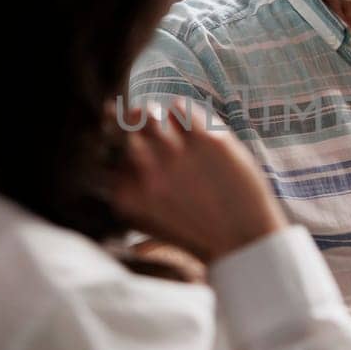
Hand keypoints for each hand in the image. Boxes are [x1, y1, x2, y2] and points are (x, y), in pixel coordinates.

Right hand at [107, 99, 286, 263]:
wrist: (243, 241)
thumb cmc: (195, 229)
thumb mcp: (148, 218)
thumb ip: (128, 186)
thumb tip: (114, 145)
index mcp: (128, 195)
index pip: (107, 153)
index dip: (119, 146)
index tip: (135, 152)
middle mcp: (147, 173)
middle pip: (124, 128)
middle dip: (134, 126)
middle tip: (152, 135)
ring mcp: (176, 155)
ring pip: (148, 112)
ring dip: (157, 117)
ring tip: (172, 132)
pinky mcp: (207, 142)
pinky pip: (180, 108)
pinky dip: (183, 113)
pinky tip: (194, 130)